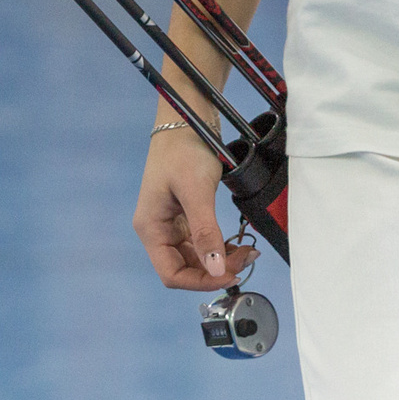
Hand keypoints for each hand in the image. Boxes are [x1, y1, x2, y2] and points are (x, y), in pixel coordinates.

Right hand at [135, 129, 234, 291]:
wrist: (188, 118)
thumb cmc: (185, 149)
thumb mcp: (197, 191)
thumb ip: (206, 232)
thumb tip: (217, 269)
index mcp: (151, 228)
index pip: (172, 274)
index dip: (201, 281)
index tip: (230, 275)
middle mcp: (158, 230)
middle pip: (185, 267)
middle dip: (216, 269)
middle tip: (246, 260)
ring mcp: (172, 222)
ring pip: (197, 256)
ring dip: (221, 259)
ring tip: (247, 251)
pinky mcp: (186, 214)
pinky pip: (203, 240)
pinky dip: (221, 245)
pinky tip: (237, 242)